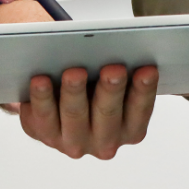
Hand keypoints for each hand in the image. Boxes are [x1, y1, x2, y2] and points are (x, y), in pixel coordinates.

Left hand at [18, 65, 158, 159]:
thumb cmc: (96, 84)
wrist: (63, 103)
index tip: (148, 69)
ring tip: (75, 73)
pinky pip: (42, 116)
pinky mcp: (45, 134)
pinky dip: (42, 97)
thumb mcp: (113, 79)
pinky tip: (40, 80)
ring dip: (75, 93)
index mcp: (130, 129)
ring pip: (74, 116)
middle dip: (111, 91)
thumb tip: (120, 47)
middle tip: (114, 69)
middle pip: (108, 115)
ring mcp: (74, 141)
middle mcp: (104, 142)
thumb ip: (122, 70)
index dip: (144, 90)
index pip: (140, 110)